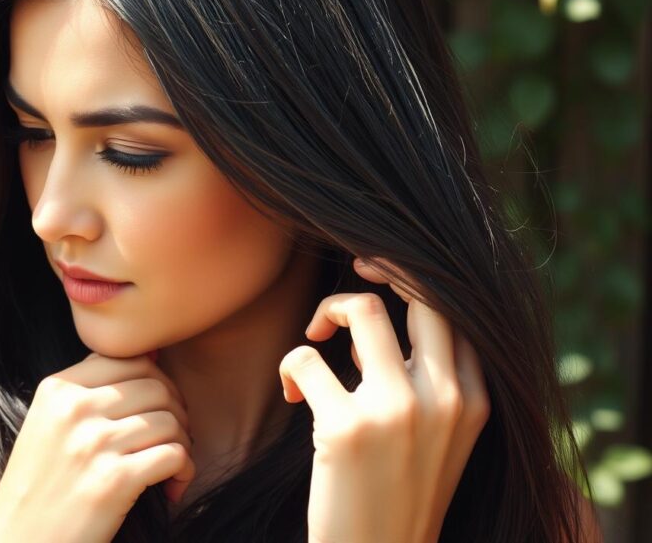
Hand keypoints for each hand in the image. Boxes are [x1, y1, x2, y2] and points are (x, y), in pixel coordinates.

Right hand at [0, 351, 193, 542]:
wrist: (18, 542)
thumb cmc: (41, 486)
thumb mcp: (49, 423)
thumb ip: (91, 387)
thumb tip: (154, 356)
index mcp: (57, 389)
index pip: (132, 359)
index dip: (158, 381)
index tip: (159, 408)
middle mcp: (74, 409)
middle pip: (156, 387)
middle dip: (177, 411)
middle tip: (173, 439)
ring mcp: (93, 443)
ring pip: (170, 420)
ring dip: (182, 444)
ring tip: (171, 466)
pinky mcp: (114, 480)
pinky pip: (175, 455)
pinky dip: (184, 471)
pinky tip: (172, 487)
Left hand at [278, 257, 490, 542]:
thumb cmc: (397, 499)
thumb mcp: (441, 443)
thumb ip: (436, 388)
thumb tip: (397, 321)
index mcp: (474, 402)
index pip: (454, 311)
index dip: (412, 280)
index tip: (377, 275)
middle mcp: (445, 399)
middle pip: (421, 292)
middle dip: (378, 265)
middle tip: (347, 281)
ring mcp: (397, 411)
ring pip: (362, 309)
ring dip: (326, 312)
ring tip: (312, 344)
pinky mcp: (346, 428)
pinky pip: (306, 358)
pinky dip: (289, 366)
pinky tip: (293, 396)